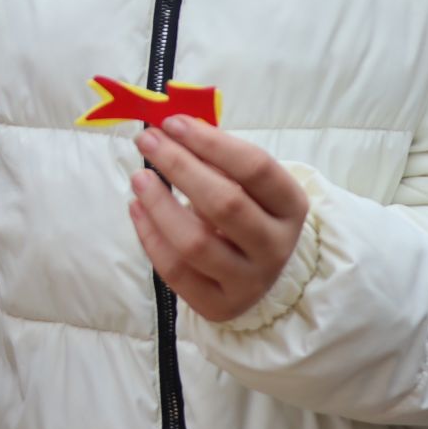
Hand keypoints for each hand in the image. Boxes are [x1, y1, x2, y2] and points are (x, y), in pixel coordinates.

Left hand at [128, 116, 308, 322]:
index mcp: (291, 206)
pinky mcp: (218, 306)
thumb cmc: (248, 213)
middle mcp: (275, 246)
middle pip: (225, 204)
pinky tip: (136, 208)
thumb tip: (170, 127)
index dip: (212, 142)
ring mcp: (249, 282)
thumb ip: (216, 157)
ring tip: (139, 177)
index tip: (173, 122)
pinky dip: (150, 237)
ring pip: (196, 243)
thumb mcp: (246, 185)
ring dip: (160, 204)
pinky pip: (176, 272)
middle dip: (180, 166)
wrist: (260, 273)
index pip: (256, 168)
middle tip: (147, 140)